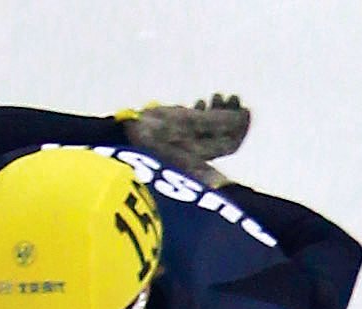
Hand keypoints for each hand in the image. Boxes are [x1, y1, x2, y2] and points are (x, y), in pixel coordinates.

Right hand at [119, 95, 251, 173]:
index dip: (241, 125)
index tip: (244, 106)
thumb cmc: (152, 137)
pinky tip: (199, 103)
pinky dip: (198, 115)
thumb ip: (217, 122)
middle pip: (221, 136)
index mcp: (201, 160)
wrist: (117, 144)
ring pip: (208, 131)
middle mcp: (194, 158)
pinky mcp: (169, 139)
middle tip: (228, 95)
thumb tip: (244, 117)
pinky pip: (191, 128)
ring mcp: (182, 149)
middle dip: (228, 115)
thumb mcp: (188, 126)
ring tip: (214, 97)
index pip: (231, 143)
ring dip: (214, 112)